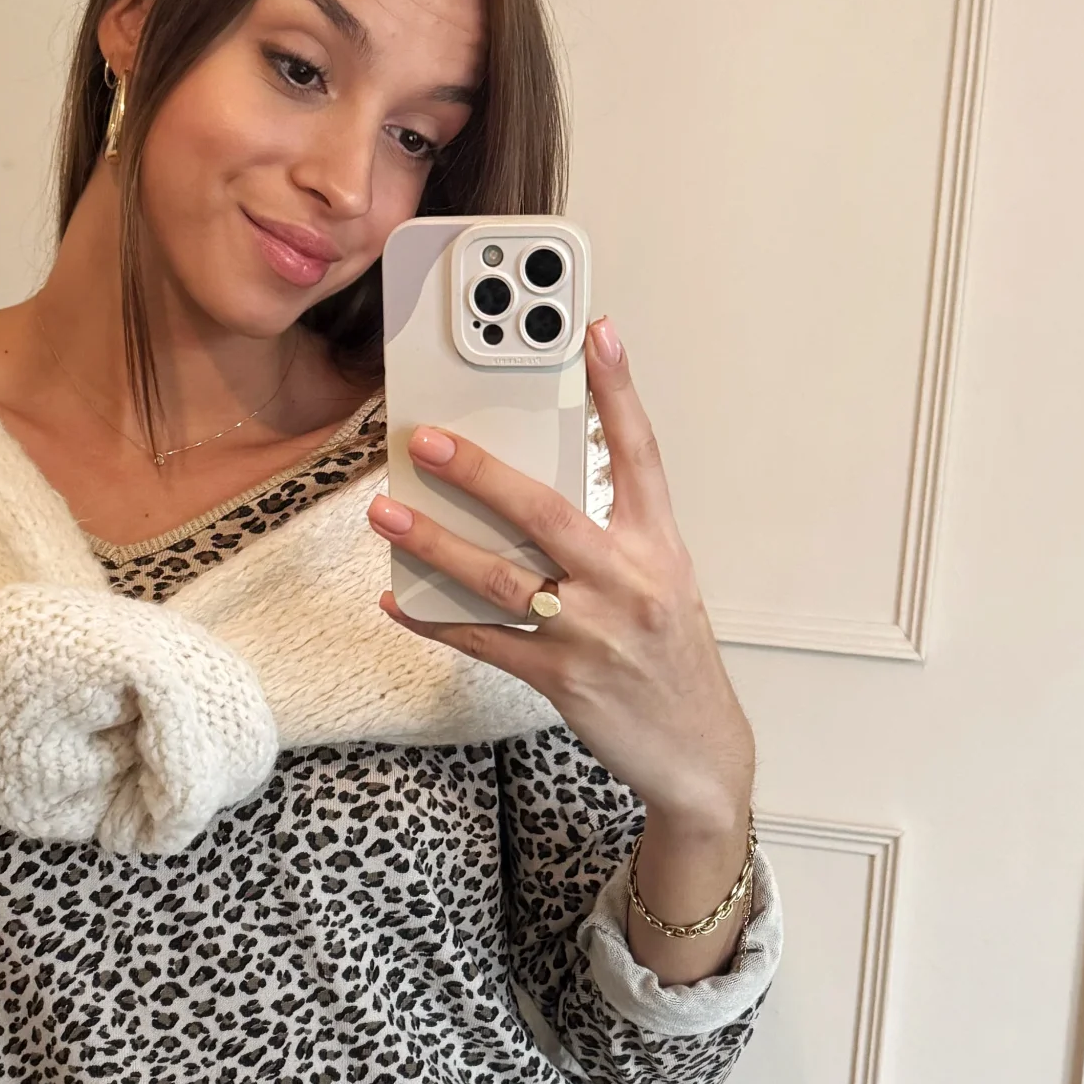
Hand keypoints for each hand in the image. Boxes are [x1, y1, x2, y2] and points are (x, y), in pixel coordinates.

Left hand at [366, 314, 753, 840]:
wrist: (697, 753)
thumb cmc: (672, 659)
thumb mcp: (663, 583)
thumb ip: (612, 535)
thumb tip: (531, 493)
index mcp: (658, 547)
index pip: (640, 452)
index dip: (618, 390)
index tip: (596, 331)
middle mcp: (628, 581)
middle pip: (546, 511)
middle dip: (481, 472)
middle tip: (427, 440)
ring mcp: (592, 631)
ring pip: (501, 577)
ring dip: (436, 543)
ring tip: (386, 511)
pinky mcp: (560, 678)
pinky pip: (484, 641)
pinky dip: (435, 620)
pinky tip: (397, 601)